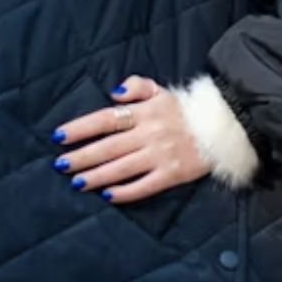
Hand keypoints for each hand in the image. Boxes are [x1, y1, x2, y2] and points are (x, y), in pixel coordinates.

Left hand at [50, 75, 210, 203]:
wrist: (222, 127)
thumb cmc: (183, 110)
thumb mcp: (160, 90)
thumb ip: (136, 86)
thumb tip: (112, 93)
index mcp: (144, 112)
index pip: (106, 119)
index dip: (81, 128)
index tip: (59, 136)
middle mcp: (150, 134)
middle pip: (108, 147)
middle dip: (82, 157)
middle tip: (60, 165)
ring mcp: (161, 155)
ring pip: (122, 168)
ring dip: (97, 176)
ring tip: (77, 182)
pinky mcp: (173, 174)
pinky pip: (145, 186)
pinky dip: (126, 192)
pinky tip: (108, 196)